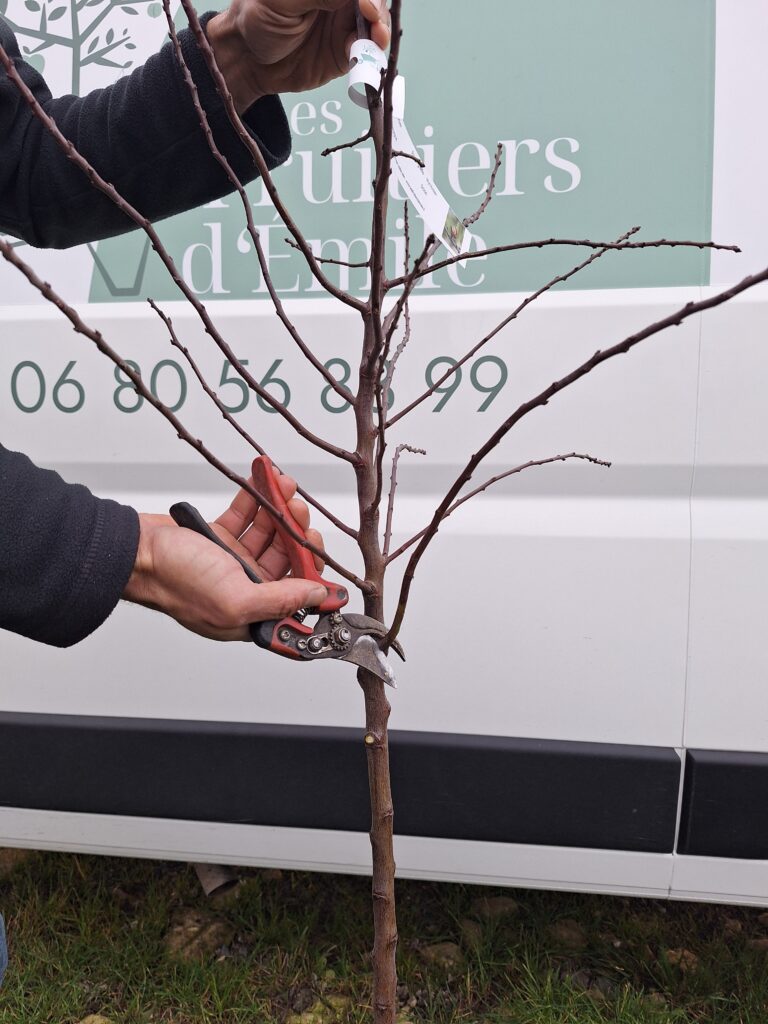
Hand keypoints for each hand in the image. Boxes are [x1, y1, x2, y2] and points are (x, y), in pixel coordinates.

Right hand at [123, 469, 326, 640]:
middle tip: (298, 512)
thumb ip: (281, 600)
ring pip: (269, 534)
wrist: (135, 551)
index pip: (295, 595)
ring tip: (284, 489)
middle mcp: (244, 587)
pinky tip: (266, 484)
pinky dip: (257, 500)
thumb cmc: (174, 582)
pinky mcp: (218, 538)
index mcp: (251, 612)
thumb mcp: (235, 599)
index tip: (316, 549)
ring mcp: (231, 562)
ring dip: (280, 510)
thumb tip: (318, 597)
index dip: (311, 572)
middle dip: (297, 532)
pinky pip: (247, 517)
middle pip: (286, 559)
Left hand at [207, 0, 390, 112]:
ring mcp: (344, 25)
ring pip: (376, 24)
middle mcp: (338, 0)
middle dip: (378, 9)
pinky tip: (363, 55)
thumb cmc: (256, 18)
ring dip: (380, 31)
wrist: (248, 59)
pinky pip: (365, 53)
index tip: (365, 4)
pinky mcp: (344, 53)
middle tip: (373, 21)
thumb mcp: (282, 0)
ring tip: (376, 39)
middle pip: (372, 0)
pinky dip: (369, 54)